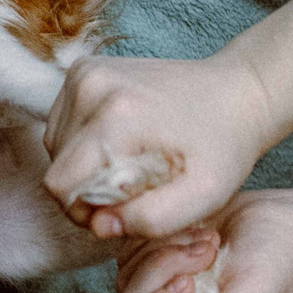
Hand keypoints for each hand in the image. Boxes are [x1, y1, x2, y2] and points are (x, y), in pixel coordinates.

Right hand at [44, 51, 275, 239]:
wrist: (237, 94)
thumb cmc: (223, 148)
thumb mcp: (203, 197)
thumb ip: (151, 220)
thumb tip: (101, 224)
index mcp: (118, 116)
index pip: (61, 183)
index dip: (83, 211)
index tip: (121, 211)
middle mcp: (92, 86)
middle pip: (56, 165)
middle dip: (86, 189)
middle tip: (131, 191)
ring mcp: (86, 72)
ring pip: (55, 144)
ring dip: (84, 166)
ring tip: (128, 166)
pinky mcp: (85, 69)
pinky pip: (62, 122)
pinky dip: (85, 143)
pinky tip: (120, 145)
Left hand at [116, 191, 292, 292]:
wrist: (280, 226)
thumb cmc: (275, 267)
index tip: (192, 281)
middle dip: (165, 274)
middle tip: (207, 252)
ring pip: (127, 283)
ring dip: (166, 253)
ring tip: (209, 242)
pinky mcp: (150, 272)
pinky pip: (129, 257)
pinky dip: (159, 239)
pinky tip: (196, 234)